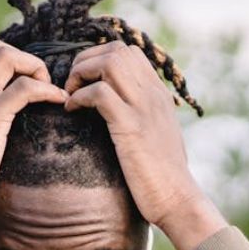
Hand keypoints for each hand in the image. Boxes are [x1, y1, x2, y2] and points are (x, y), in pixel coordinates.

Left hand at [64, 41, 225, 249]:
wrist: (177, 199)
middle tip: (72, 86)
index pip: (128, 52)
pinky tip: (72, 111)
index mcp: (158, 94)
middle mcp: (153, 94)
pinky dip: (79, 97)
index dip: (98, 58)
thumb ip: (140, 117)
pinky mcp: (131, 127)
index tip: (84, 81)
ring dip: (82, 73)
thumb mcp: (155, 136)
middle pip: (116, 50)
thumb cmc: (162, 176)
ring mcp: (143, 108)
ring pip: (109, 63)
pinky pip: (100, 93)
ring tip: (71, 95)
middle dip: (85, 61)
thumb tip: (117, 113)